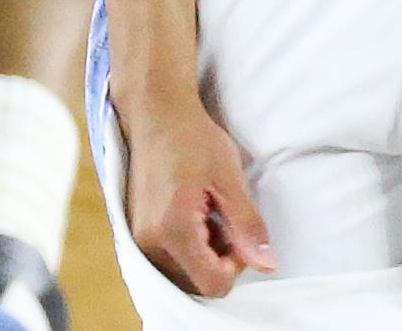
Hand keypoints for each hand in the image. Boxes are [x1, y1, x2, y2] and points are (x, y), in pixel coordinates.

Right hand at [120, 95, 276, 296]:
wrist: (157, 116)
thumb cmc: (195, 140)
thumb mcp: (230, 179)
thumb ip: (247, 227)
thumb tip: (267, 265)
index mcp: (174, 231)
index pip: (212, 284)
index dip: (235, 265)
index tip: (239, 233)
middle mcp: (148, 244)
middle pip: (195, 285)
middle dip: (218, 261)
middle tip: (224, 221)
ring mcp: (137, 241)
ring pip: (181, 275)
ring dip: (202, 256)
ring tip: (209, 216)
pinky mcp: (134, 234)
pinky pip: (166, 261)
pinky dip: (186, 249)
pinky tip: (194, 216)